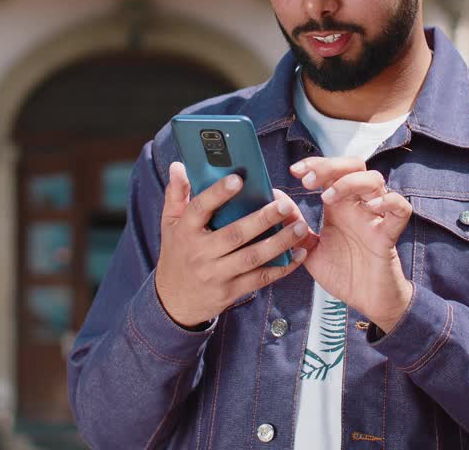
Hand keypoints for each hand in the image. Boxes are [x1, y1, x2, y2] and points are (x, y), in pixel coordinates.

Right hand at [154, 162, 309, 327]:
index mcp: (185, 231)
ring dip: (279, 243)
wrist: (174, 302)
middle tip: (284, 205)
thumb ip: (176, 194)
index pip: (199, 209)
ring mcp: (216, 274)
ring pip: (252, 257)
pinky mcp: (230, 291)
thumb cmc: (176, 255)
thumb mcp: (169, 224)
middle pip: (234, 234)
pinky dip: (281, 268)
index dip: (218, 194)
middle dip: (262, 219)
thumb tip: (178, 165)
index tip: (238, 179)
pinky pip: (259, 278)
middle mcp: (200, 252)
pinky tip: (298, 255)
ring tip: (299, 228)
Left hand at [290, 157, 413, 331]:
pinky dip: (389, 201)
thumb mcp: (310, 249)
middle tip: (307, 181)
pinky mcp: (389, 235)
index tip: (295, 171)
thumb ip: (294, 226)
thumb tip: (275, 198)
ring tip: (327, 198)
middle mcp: (358, 206)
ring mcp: (375, 218)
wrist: (365, 301)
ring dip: (350, 182)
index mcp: (339, 206)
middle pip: (355, 166)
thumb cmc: (341, 273)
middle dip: (331, 166)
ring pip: (375, 180)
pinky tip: (370, 208)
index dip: (316, 164)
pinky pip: (401, 208)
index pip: (332, 171)